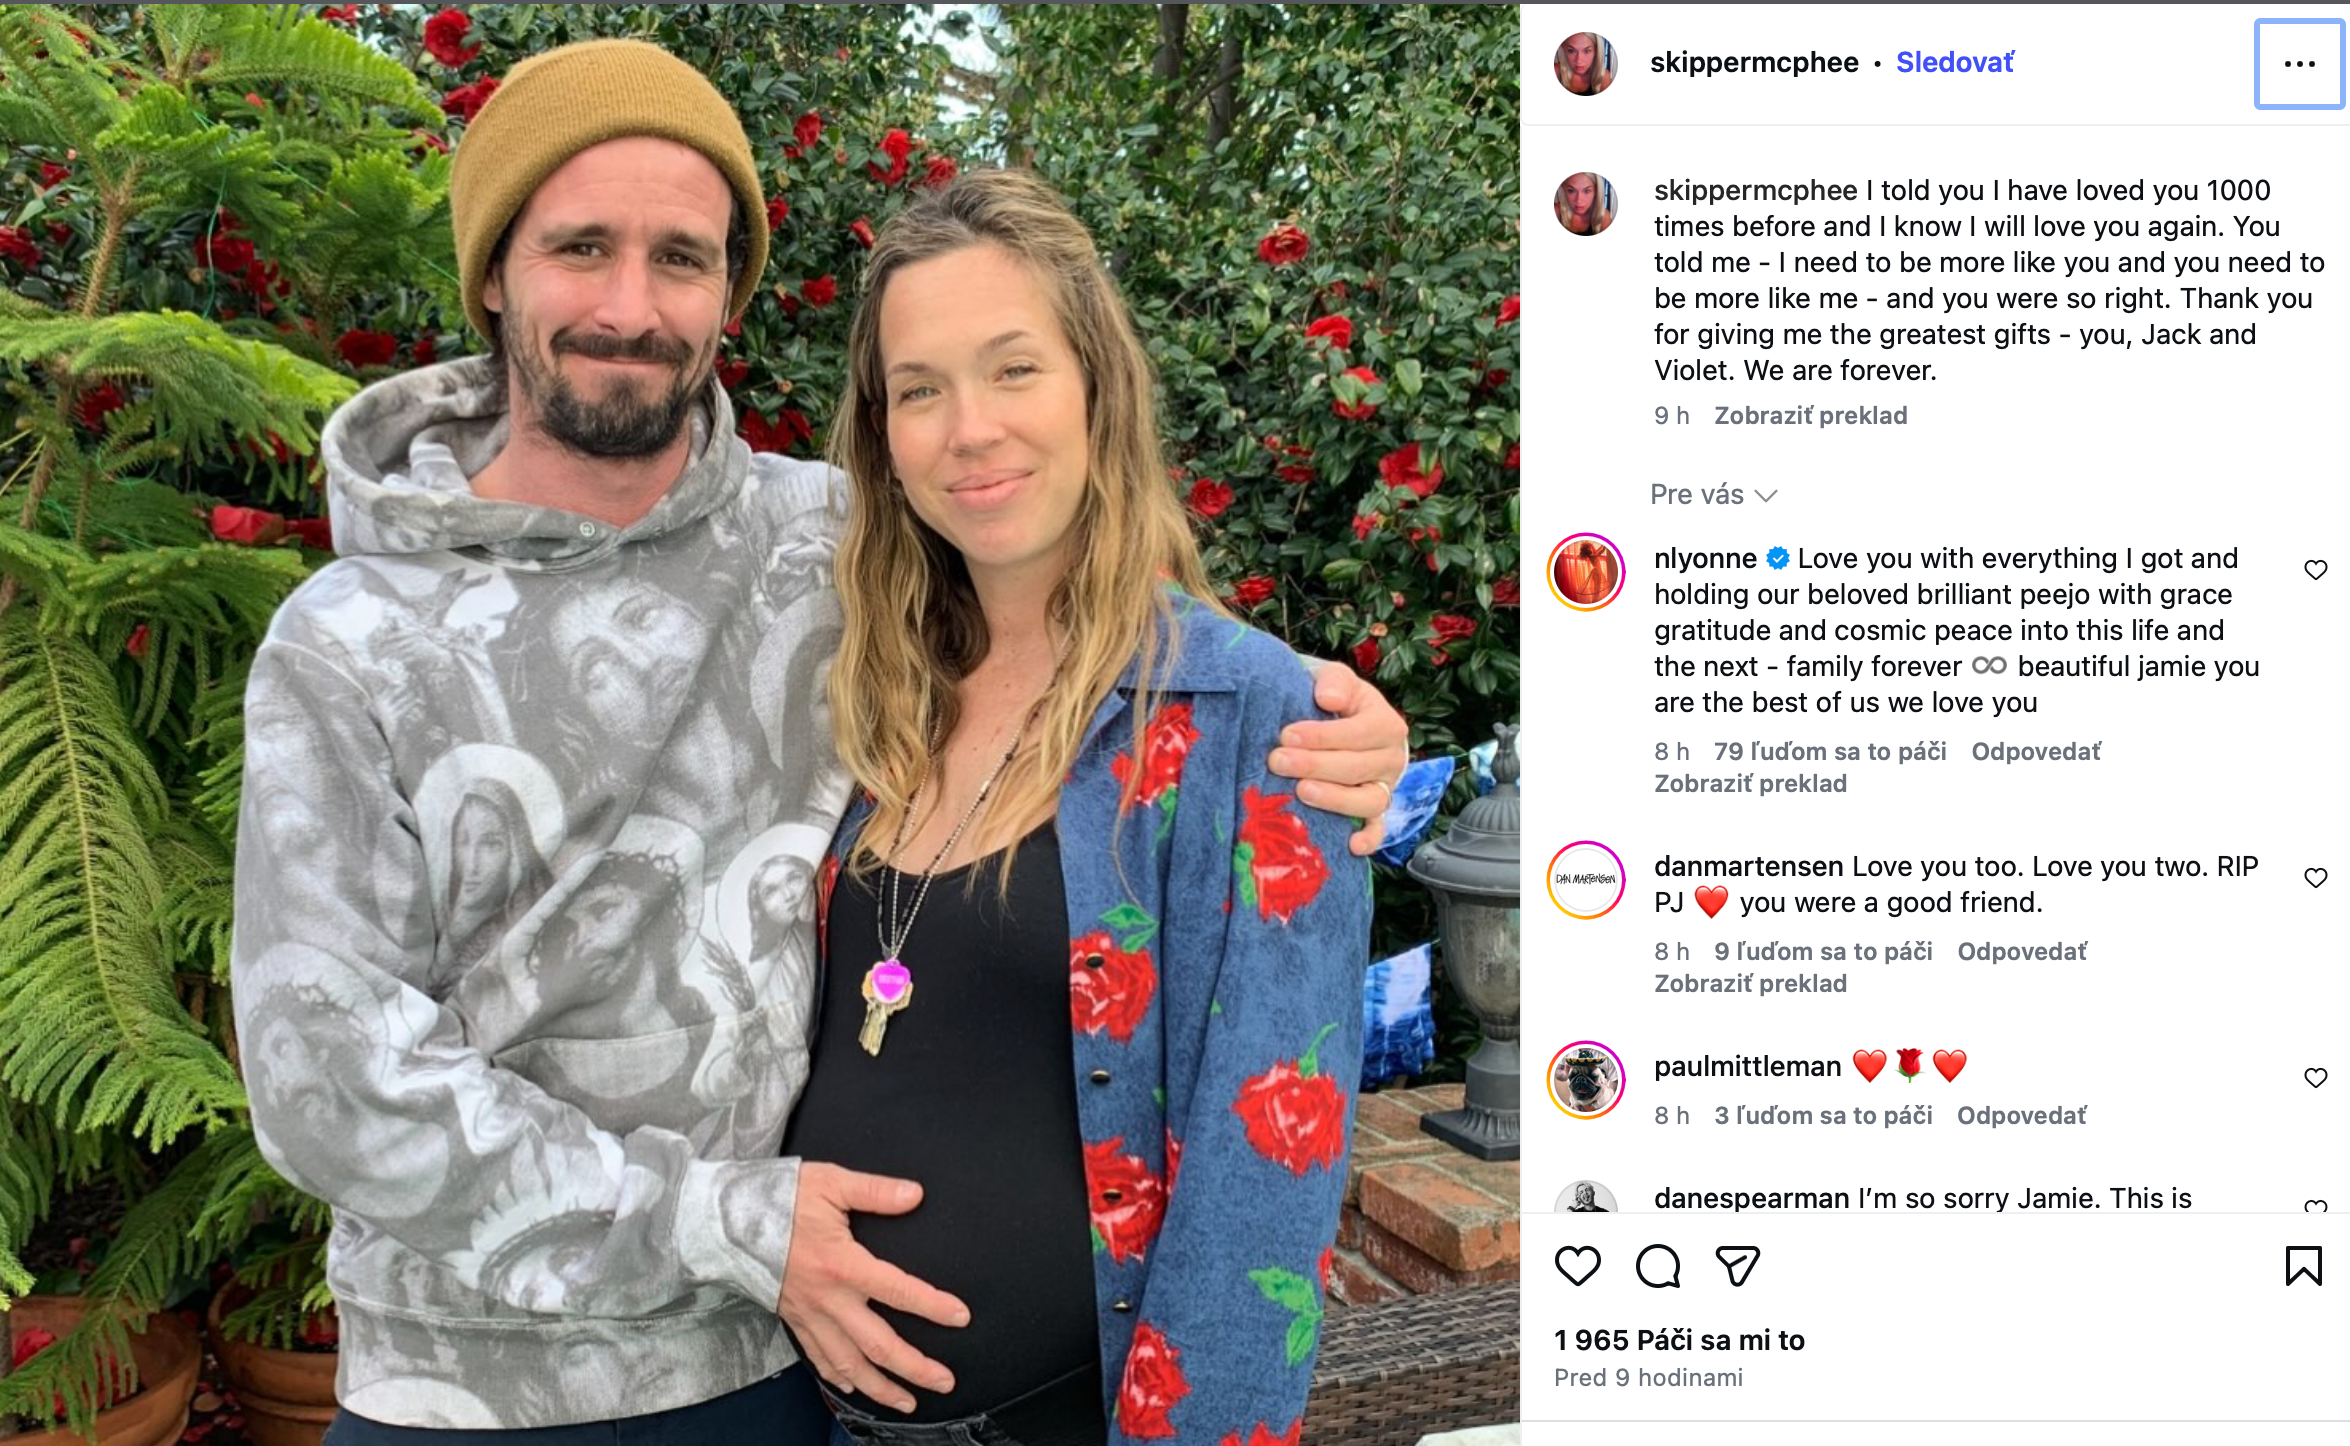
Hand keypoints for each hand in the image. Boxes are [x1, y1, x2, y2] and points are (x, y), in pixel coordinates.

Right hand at [777, 1163, 968, 1411]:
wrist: (722, 1222)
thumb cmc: (777, 1198)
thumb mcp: (830, 1182)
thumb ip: (875, 1191)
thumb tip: (915, 1194)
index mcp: (842, 1264)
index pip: (898, 1291)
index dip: (933, 1306)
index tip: (961, 1317)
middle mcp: (828, 1299)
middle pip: (879, 1345)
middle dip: (915, 1368)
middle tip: (945, 1382)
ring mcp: (809, 1316)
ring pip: (849, 1364)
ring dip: (881, 1388)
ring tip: (908, 1403)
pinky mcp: (792, 1321)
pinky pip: (818, 1359)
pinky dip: (839, 1379)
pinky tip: (855, 1388)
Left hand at [1268, 662, 1408, 855]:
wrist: (1340, 720)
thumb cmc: (1335, 700)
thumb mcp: (1336, 680)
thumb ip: (1334, 682)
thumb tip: (1327, 698)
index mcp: (1386, 724)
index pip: (1359, 733)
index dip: (1323, 736)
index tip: (1287, 735)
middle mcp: (1391, 758)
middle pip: (1357, 768)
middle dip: (1315, 765)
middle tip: (1277, 761)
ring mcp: (1384, 788)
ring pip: (1369, 801)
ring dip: (1334, 799)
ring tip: (1300, 792)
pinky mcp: (1375, 812)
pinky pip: (1378, 829)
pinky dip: (1369, 839)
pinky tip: (1350, 845)